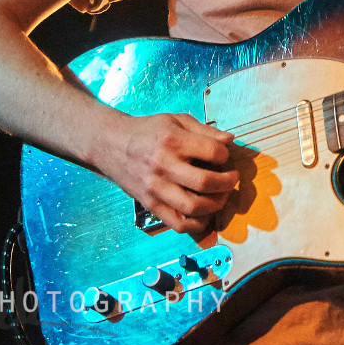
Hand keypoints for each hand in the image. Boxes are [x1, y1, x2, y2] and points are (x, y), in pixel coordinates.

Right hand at [99, 111, 240, 236]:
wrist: (111, 145)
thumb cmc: (148, 131)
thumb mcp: (176, 120)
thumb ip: (205, 130)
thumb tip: (230, 140)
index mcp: (172, 141)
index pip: (212, 151)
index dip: (226, 154)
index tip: (225, 155)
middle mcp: (163, 166)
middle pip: (205, 182)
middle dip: (228, 182)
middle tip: (232, 178)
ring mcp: (156, 189)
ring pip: (194, 207)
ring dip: (216, 204)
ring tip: (221, 195)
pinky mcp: (151, 205)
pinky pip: (178, 224)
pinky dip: (197, 223)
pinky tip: (205, 213)